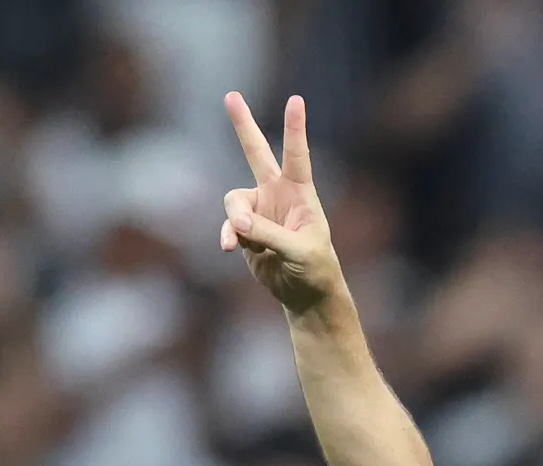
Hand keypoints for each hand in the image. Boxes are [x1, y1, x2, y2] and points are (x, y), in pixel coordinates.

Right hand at [221, 92, 343, 317]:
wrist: (304, 293)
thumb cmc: (314, 268)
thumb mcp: (298, 251)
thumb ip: (267, 234)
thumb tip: (237, 222)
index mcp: (300, 193)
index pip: (297, 155)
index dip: (295, 128)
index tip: (296, 100)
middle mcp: (277, 193)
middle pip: (256, 152)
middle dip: (243, 125)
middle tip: (230, 95)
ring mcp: (259, 209)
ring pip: (234, 201)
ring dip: (235, 219)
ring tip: (238, 240)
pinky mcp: (245, 229)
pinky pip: (229, 225)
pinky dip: (228, 236)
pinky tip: (230, 247)